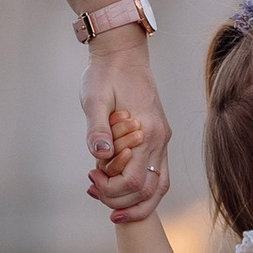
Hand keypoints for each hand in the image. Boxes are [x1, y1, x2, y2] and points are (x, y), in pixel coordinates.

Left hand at [82, 40, 172, 220]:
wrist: (123, 52)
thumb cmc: (106, 73)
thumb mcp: (95, 98)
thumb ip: (97, 128)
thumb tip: (100, 156)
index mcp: (147, 131)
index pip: (133, 181)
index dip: (110, 189)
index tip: (90, 176)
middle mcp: (160, 139)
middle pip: (149, 191)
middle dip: (121, 201)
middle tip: (94, 191)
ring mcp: (162, 139)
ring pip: (158, 186)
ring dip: (135, 200)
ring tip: (108, 200)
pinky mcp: (158, 137)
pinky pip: (156, 173)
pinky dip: (140, 186)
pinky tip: (116, 182)